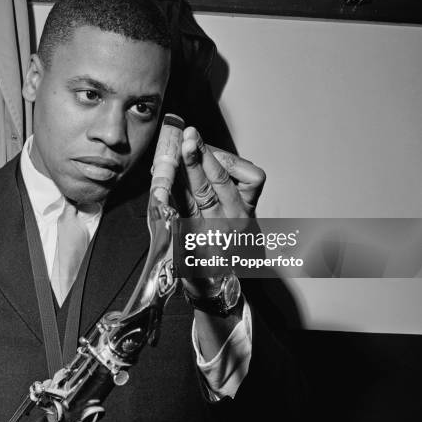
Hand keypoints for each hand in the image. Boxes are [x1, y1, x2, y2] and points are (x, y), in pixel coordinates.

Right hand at [177, 126, 265, 306]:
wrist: (224, 284)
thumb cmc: (196, 265)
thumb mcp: (179, 241)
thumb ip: (174, 208)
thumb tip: (166, 172)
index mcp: (207, 237)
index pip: (196, 196)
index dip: (188, 171)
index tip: (179, 150)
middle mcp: (231, 226)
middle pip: (214, 185)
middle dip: (199, 158)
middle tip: (190, 137)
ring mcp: (247, 216)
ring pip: (235, 179)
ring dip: (213, 157)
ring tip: (196, 144)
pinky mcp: (255, 206)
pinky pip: (251, 178)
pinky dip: (233, 164)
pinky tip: (218, 162)